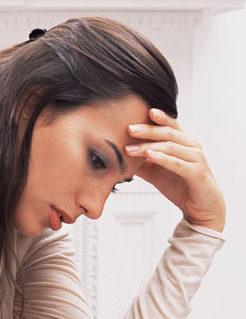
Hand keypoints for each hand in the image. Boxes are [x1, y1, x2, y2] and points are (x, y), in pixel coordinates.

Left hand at [126, 108, 225, 231]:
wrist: (200, 208)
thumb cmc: (180, 186)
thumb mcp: (155, 172)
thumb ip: (141, 162)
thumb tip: (118, 156)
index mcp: (183, 142)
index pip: (170, 125)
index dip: (159, 117)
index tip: (143, 110)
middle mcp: (192, 147)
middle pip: (169, 133)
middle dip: (148, 130)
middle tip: (129, 128)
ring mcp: (196, 159)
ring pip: (171, 147)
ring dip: (149, 146)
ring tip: (131, 148)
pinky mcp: (197, 173)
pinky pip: (178, 163)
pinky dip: (163, 159)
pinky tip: (150, 156)